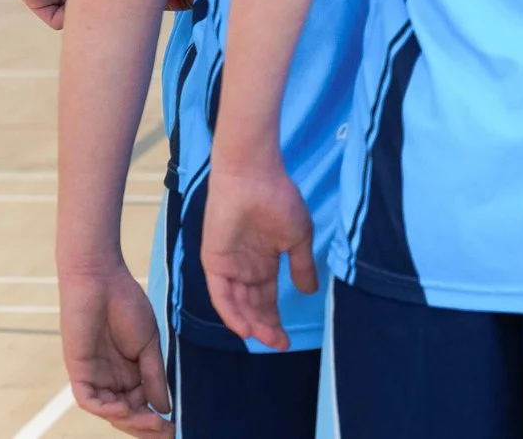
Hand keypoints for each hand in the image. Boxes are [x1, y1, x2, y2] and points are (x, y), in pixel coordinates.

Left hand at [58, 262, 169, 436]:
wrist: (102, 281)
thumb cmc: (127, 306)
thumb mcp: (150, 345)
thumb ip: (154, 376)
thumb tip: (166, 407)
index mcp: (129, 373)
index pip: (141, 405)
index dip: (156, 419)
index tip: (175, 428)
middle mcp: (111, 380)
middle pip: (126, 413)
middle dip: (145, 426)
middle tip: (167, 433)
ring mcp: (94, 377)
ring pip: (109, 411)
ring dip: (129, 421)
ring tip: (153, 424)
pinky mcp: (79, 372)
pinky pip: (89, 400)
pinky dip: (105, 408)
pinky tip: (124, 409)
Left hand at [199, 156, 318, 351]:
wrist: (253, 178)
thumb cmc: (279, 200)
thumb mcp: (298, 237)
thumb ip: (301, 266)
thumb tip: (309, 291)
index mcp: (264, 262)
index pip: (267, 300)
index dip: (276, 319)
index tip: (289, 338)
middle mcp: (244, 269)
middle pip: (252, 307)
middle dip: (265, 326)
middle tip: (280, 344)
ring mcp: (228, 267)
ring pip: (237, 305)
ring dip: (251, 323)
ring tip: (267, 339)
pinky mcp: (213, 263)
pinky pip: (221, 295)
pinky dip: (232, 313)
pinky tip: (246, 327)